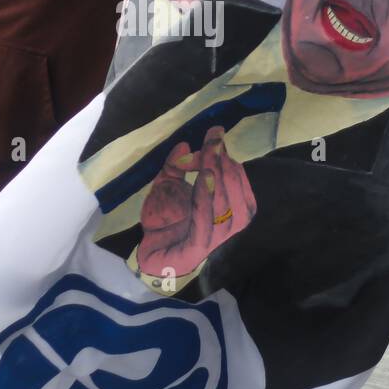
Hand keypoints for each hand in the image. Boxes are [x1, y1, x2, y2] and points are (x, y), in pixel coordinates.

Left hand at [136, 126, 256, 287]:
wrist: (148, 252)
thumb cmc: (164, 219)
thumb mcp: (168, 184)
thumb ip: (175, 165)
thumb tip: (184, 144)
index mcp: (230, 210)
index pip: (240, 184)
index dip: (228, 161)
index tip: (214, 137)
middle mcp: (228, 226)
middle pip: (237, 196)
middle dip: (226, 166)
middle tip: (213, 143)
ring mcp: (214, 240)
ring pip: (227, 211)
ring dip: (220, 182)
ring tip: (209, 161)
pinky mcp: (195, 251)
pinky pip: (206, 225)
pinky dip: (206, 200)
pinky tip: (203, 180)